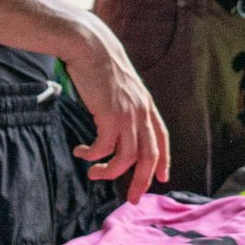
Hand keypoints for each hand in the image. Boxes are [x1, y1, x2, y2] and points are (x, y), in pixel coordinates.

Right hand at [61, 19, 168, 199]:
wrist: (90, 45)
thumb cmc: (99, 64)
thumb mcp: (120, 86)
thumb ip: (124, 104)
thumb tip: (115, 121)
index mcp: (146, 105)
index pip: (161, 138)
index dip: (164, 160)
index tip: (162, 178)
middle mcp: (141, 112)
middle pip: (149, 156)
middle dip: (142, 181)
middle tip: (132, 199)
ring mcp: (127, 115)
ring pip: (127, 158)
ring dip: (110, 172)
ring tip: (94, 174)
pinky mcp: (110, 115)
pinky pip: (103, 148)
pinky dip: (92, 156)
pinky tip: (80, 152)